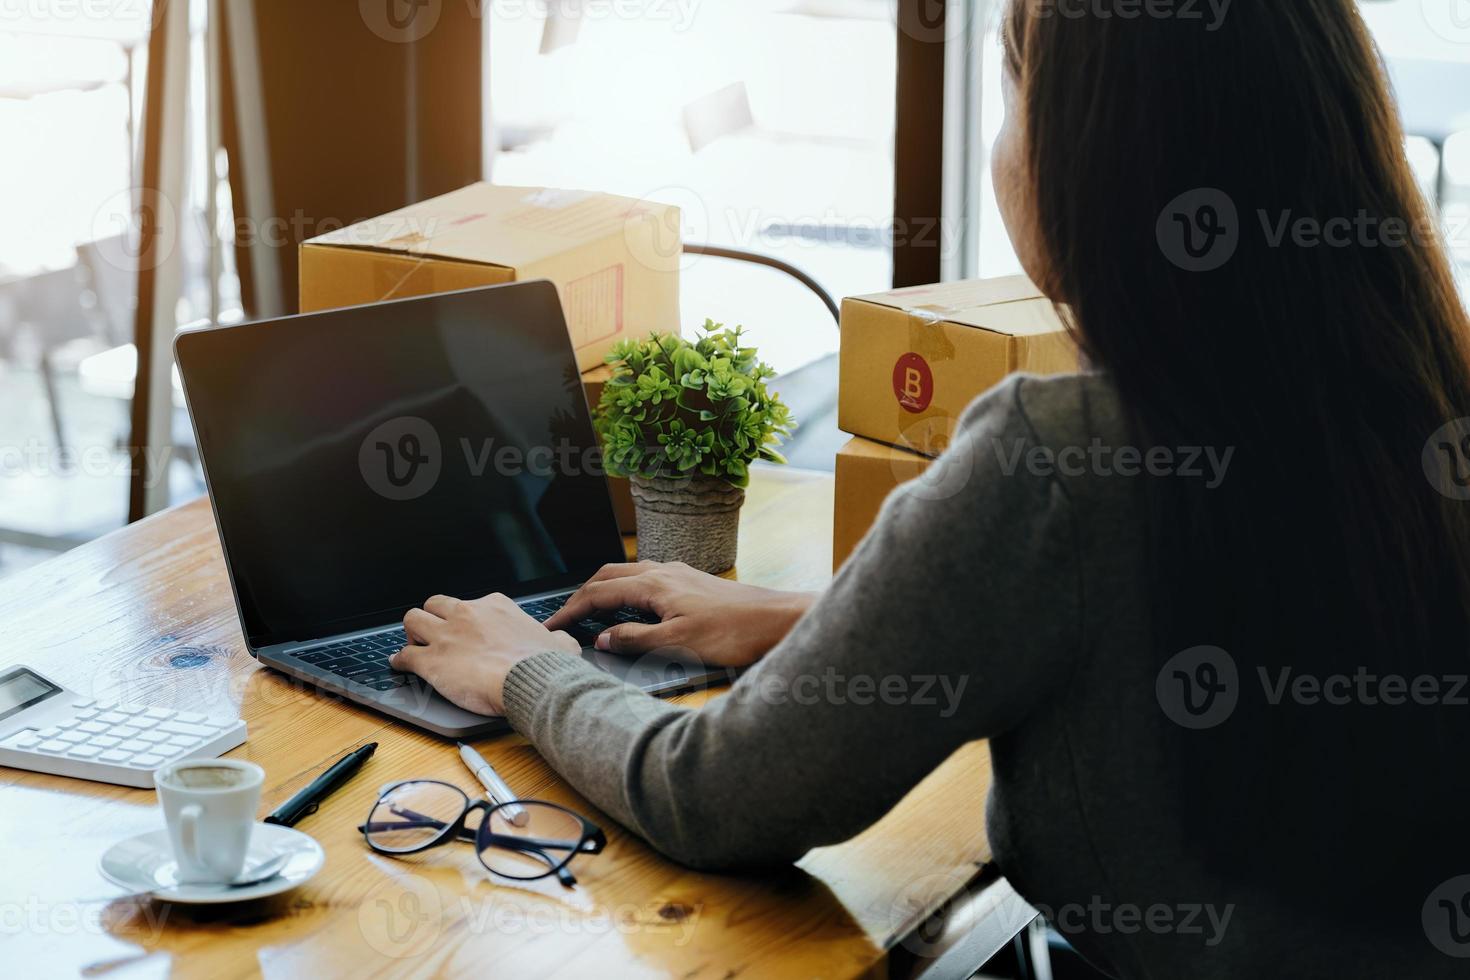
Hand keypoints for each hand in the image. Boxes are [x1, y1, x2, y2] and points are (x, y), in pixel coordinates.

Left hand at [389, 594, 580, 715]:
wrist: (531, 681)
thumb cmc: (545, 664)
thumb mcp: (558, 642)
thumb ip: (555, 638)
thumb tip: (560, 641)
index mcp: (494, 606)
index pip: (469, 603)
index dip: (464, 618)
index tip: (466, 630)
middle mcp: (467, 614)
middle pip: (435, 604)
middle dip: (432, 617)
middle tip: (433, 632)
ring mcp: (446, 636)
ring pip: (413, 620)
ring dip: (412, 633)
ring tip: (414, 644)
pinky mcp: (432, 661)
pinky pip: (405, 655)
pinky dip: (400, 660)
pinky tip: (400, 665)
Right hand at [543, 561, 816, 667]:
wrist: (778, 620)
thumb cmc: (734, 631)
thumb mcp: (678, 642)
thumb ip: (636, 639)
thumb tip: (602, 639)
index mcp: (655, 583)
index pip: (599, 592)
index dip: (571, 609)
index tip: (552, 625)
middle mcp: (665, 572)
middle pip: (609, 576)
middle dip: (582, 594)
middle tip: (564, 616)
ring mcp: (680, 575)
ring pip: (629, 575)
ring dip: (605, 590)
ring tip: (590, 611)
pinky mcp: (693, 583)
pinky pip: (648, 580)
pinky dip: (627, 591)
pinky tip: (632, 607)